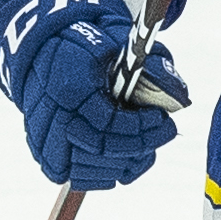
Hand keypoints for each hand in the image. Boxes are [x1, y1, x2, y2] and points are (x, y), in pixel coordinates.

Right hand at [0, 0, 188, 189]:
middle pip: (98, 149)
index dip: (139, 127)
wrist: (44, 50)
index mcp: (68, 84)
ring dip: (122, 164)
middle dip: (139, 146)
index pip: (106, 121)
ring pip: (85, 169)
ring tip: (145, 149)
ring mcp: (42, 135)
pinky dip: (99, 175)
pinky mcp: (41, 149)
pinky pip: (70, 175)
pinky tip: (123, 162)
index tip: (162, 119)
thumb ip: (151, 64)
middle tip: (164, 133)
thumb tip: (179, 96)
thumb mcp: (118, 44)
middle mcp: (50, 114)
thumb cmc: (86, 46)